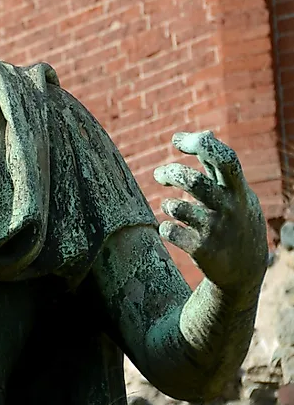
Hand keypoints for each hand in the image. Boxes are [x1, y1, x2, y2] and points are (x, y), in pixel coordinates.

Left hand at [153, 131, 266, 290]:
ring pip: (177, 208)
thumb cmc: (235, 220)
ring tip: (172, 207)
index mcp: (237, 189)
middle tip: (160, 175)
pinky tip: (173, 230)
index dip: (200, 144)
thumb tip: (203, 133)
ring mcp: (216, 229)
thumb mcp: (235, 192)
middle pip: (193, 182)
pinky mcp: (202, 250)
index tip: (177, 140)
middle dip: (171, 173)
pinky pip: (170, 231)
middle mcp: (229, 207)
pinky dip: (166, 228)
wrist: (245, 271)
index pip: (225, 159)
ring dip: (169, 205)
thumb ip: (218, 165)